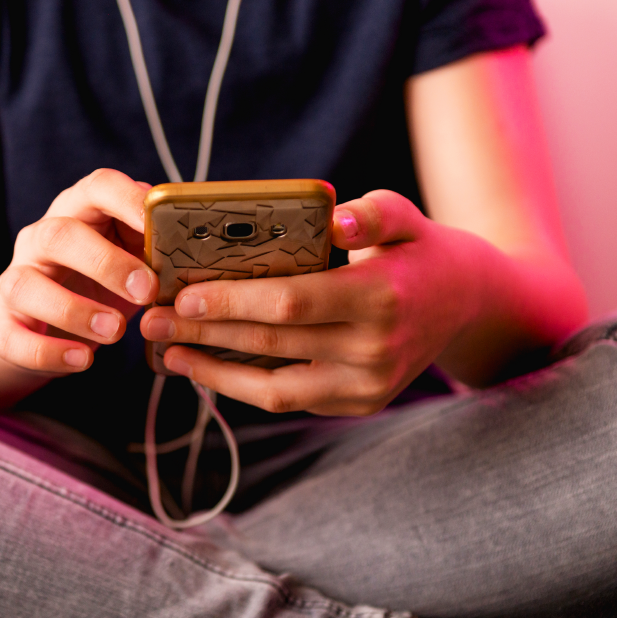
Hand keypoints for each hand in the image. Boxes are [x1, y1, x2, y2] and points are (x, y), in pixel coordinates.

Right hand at [0, 169, 159, 372]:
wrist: (42, 326)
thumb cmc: (101, 285)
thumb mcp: (133, 260)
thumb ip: (157, 249)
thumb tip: (199, 248)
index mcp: (79, 213)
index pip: (98, 187)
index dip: (127, 200)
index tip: (156, 224)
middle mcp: (40, 240)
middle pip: (59, 235)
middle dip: (105, 262)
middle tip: (145, 291)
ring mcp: (16, 281)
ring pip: (27, 285)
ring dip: (73, 309)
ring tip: (114, 332)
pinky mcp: (2, 325)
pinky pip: (13, 337)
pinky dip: (48, 351)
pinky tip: (83, 359)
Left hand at [138, 190, 482, 414]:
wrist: (465, 304)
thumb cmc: (418, 250)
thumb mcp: (405, 216)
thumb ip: (372, 213)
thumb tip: (336, 216)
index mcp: (380, 296)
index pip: (290, 304)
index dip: (232, 302)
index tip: (183, 294)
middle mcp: (374, 349)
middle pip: (271, 345)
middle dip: (204, 333)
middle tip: (151, 320)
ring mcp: (366, 386)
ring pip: (274, 388)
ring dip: (212, 371)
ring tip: (166, 351)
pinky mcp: (358, 404)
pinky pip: (289, 399)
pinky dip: (242, 386)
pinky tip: (205, 366)